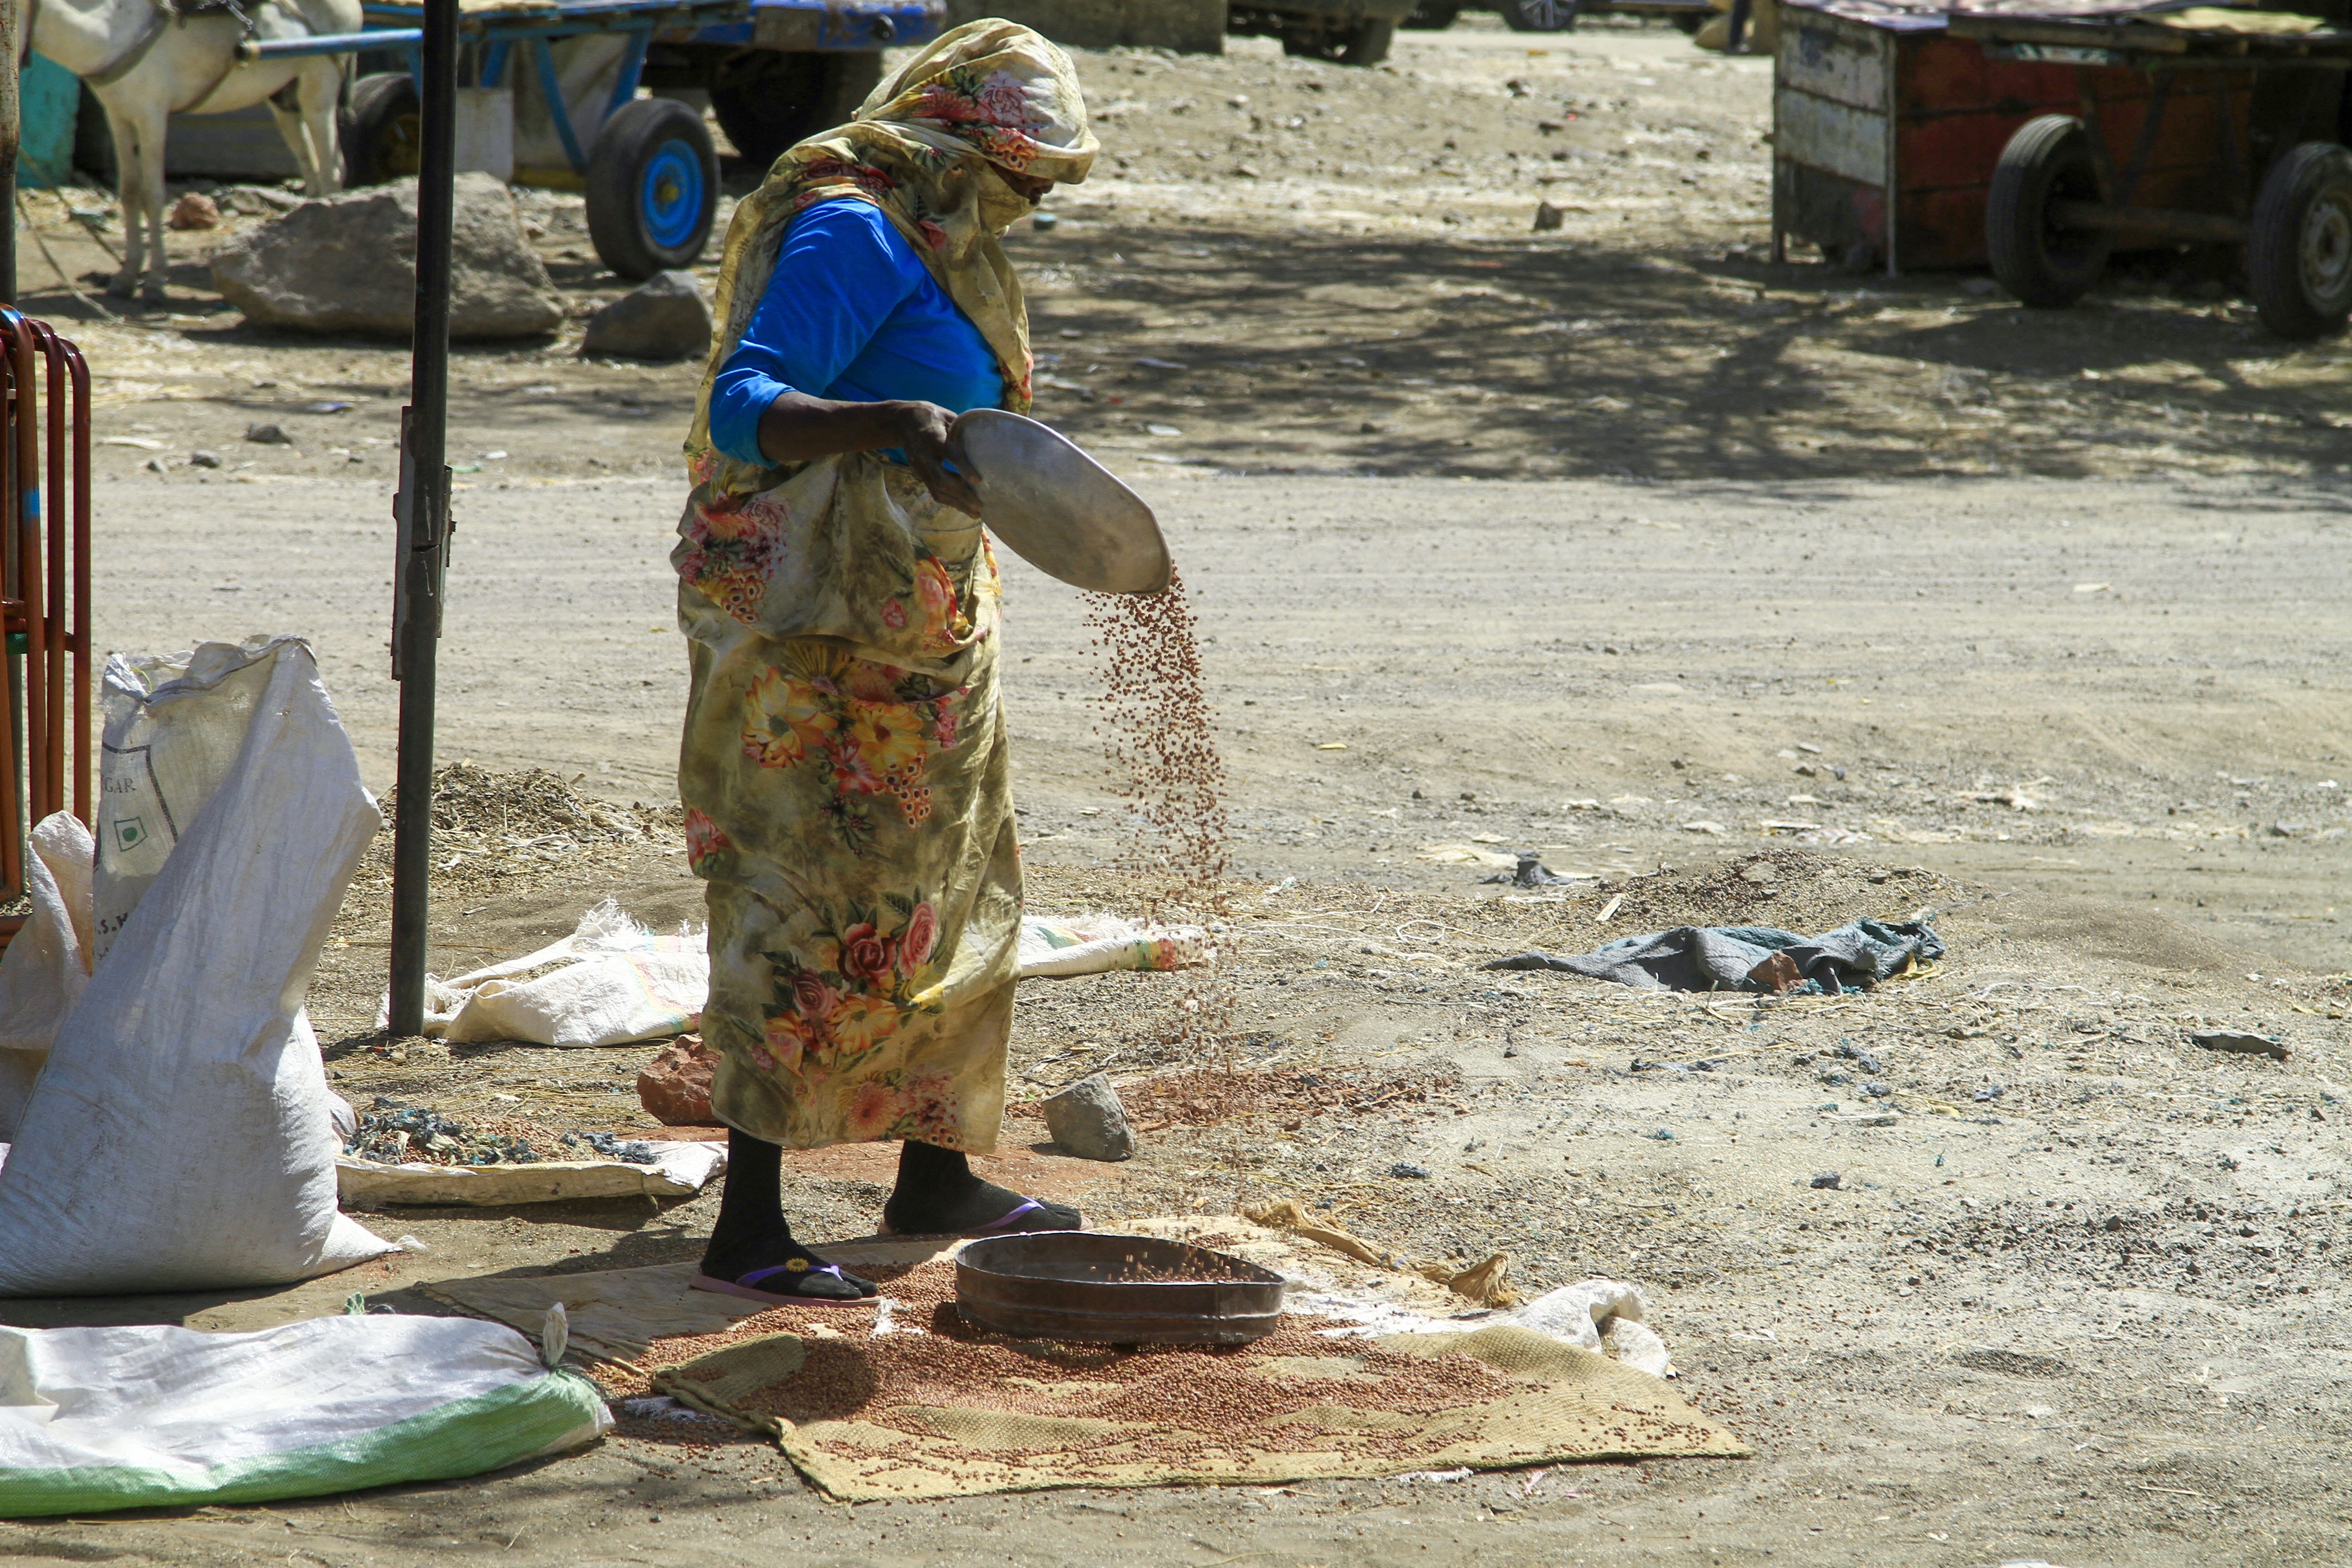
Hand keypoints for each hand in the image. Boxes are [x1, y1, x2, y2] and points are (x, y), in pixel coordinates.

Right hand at [892, 402, 983, 518]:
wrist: (901, 420)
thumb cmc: (931, 416)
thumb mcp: (946, 416)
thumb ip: (961, 431)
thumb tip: (983, 443)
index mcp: (933, 437)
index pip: (949, 453)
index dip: (963, 467)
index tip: (977, 480)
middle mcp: (924, 455)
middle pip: (942, 480)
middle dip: (961, 495)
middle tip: (979, 506)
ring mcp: (919, 467)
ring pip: (937, 490)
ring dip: (957, 504)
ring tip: (975, 514)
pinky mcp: (918, 474)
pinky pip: (934, 491)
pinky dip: (950, 501)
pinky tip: (964, 507)